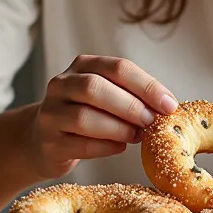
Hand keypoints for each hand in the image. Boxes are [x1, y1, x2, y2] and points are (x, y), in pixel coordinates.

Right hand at [25, 55, 177, 179]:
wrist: (43, 140)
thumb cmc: (87, 114)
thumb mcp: (107, 96)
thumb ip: (132, 95)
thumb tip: (167, 107)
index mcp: (82, 65)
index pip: (118, 67)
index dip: (147, 86)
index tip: (169, 104)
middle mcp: (61, 84)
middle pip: (96, 88)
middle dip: (131, 106)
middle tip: (152, 122)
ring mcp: (50, 113)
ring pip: (85, 118)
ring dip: (119, 128)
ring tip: (137, 135)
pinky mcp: (48, 143)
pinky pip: (80, 144)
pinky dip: (106, 147)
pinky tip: (120, 147)